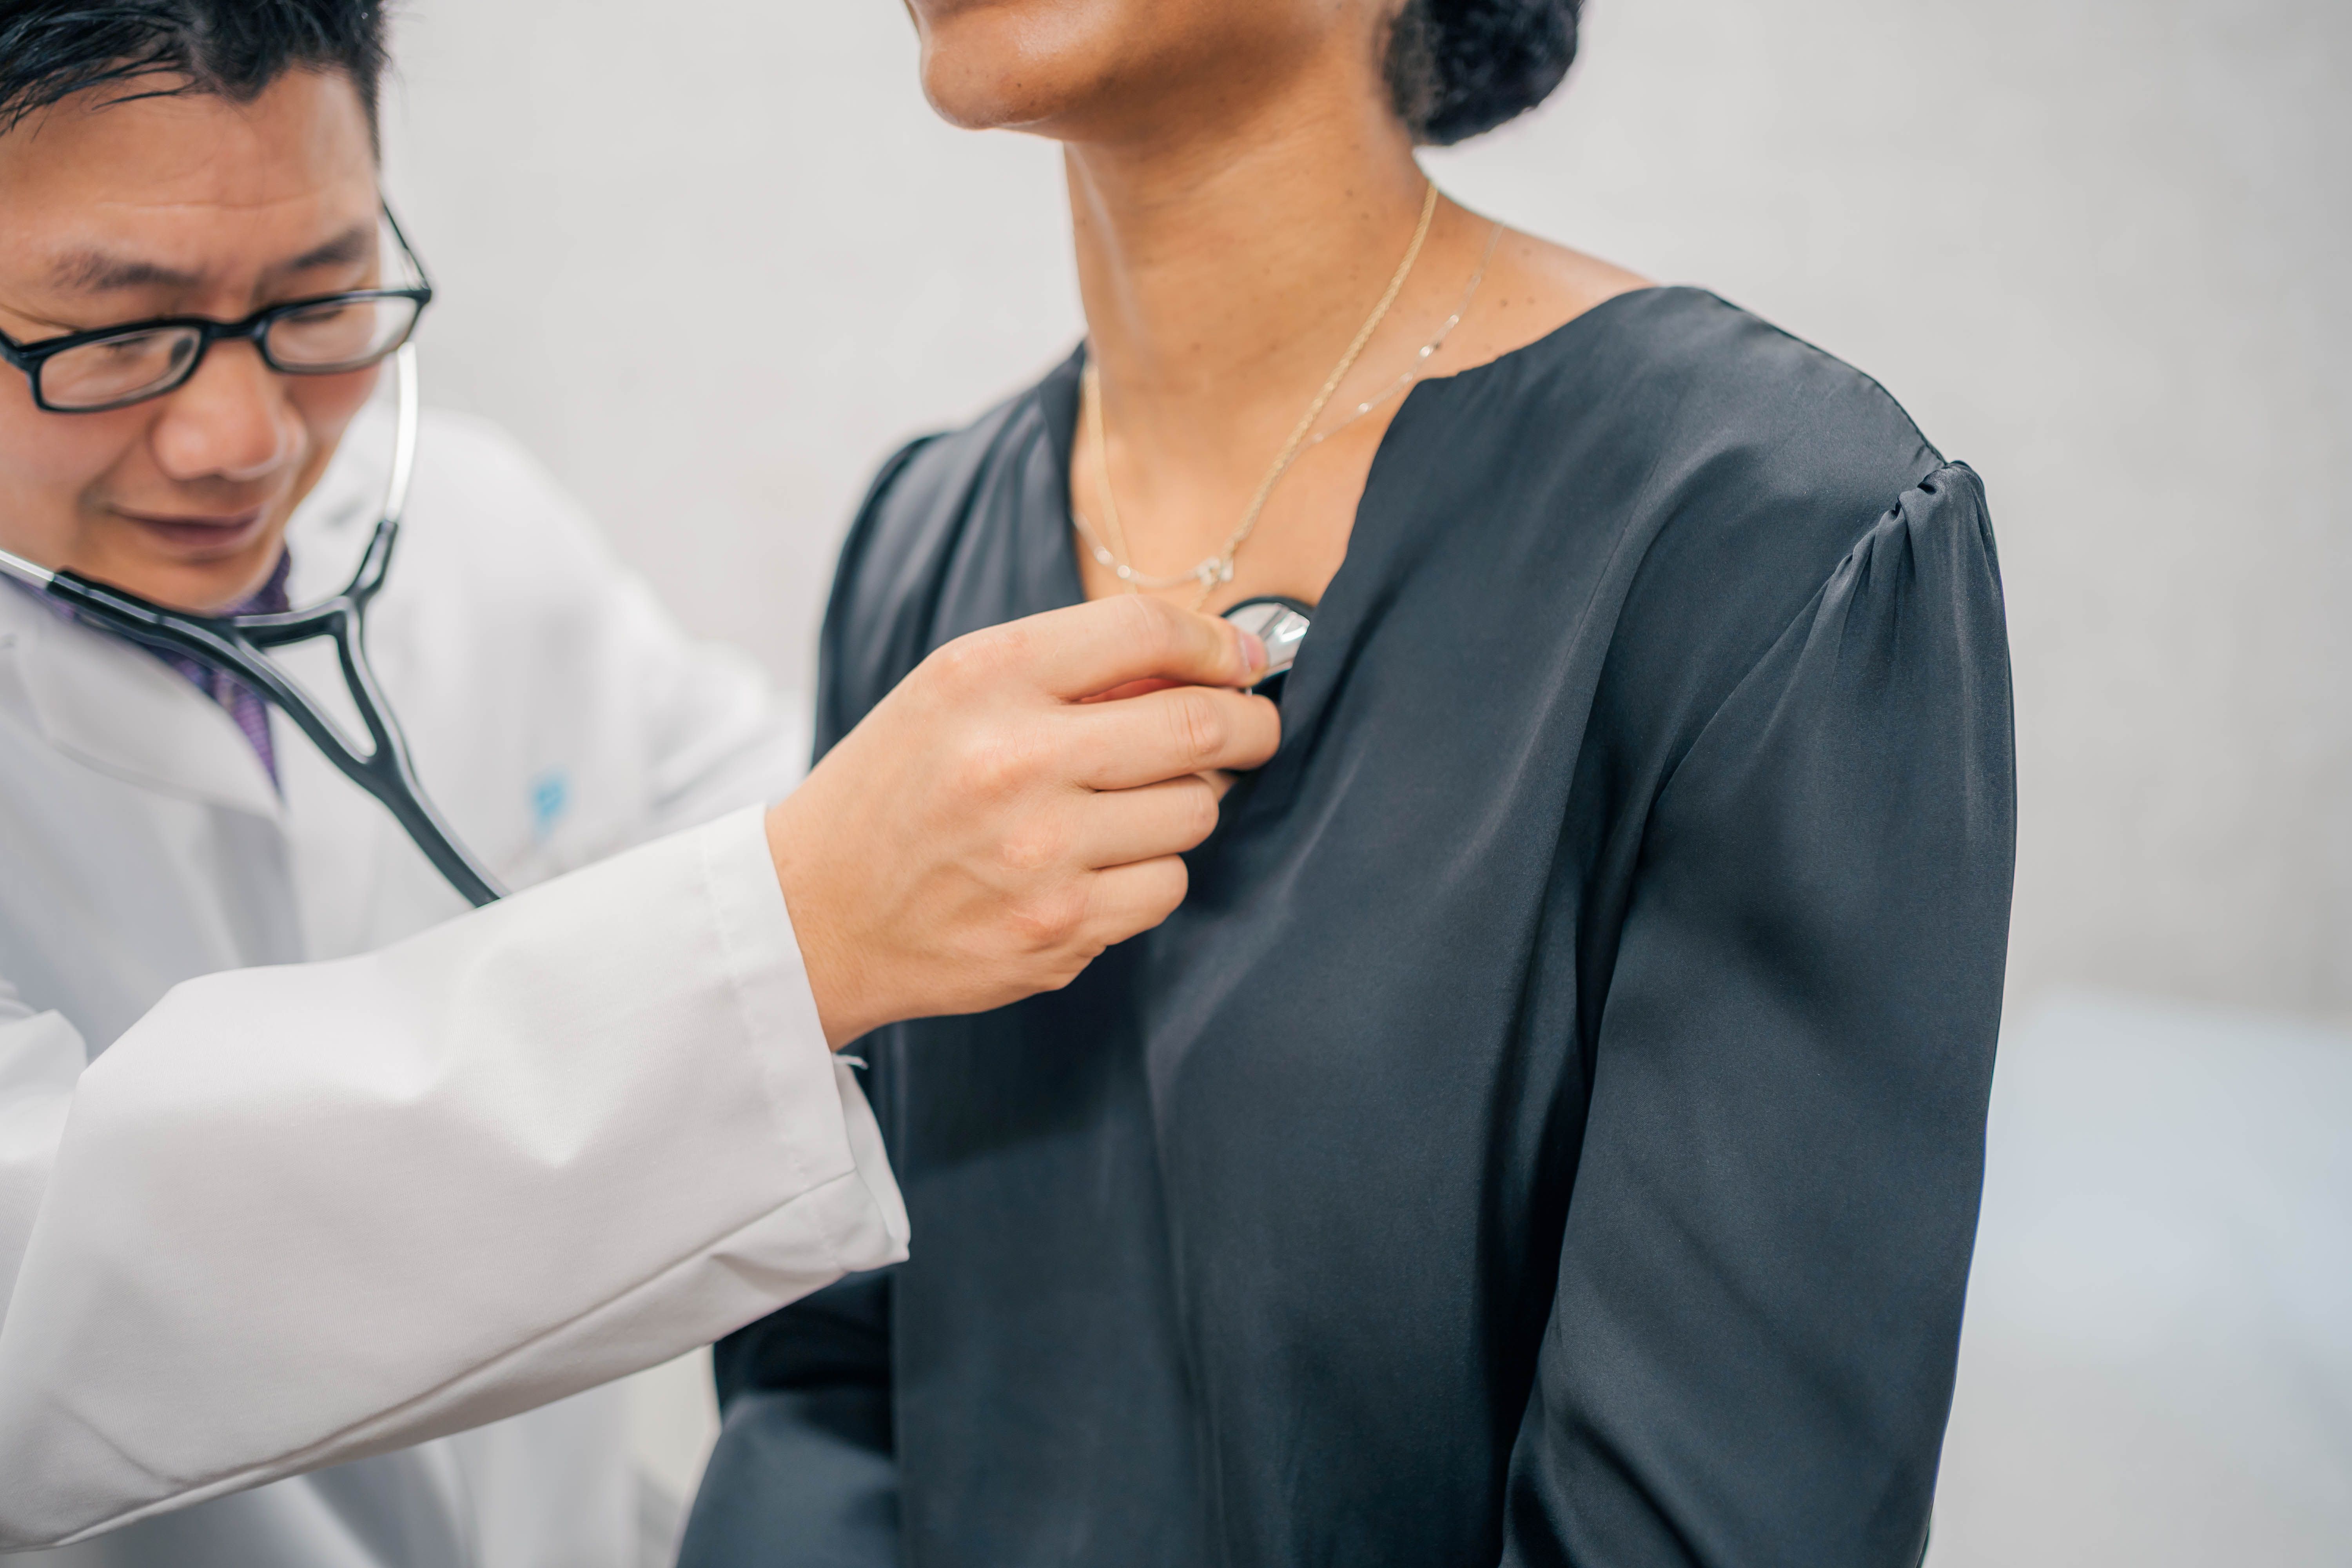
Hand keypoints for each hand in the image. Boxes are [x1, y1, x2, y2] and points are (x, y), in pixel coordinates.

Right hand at [766, 595, 1277, 1046]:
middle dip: (1251, 723)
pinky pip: (1165, 888)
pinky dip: (1151, 874)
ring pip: (1196, 814)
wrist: (813, 912)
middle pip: (1199, 726)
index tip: (1244, 658)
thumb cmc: (898, 790)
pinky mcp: (1057, 933)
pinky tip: (1100, 867)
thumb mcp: (956, 694)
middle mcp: (1014, 761)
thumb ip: (1072, 670)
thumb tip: (1210, 664)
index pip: (1144, 629)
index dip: (1219, 642)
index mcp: (984, 678)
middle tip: (1255, 726)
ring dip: (1188, 805)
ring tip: (1134, 805)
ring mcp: (1039, 856)